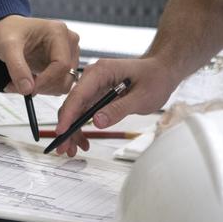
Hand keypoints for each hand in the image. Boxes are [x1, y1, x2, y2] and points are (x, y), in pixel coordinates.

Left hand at [0, 15, 80, 96]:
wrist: (7, 29)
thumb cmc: (8, 31)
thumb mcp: (7, 46)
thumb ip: (17, 67)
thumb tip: (27, 89)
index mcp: (58, 32)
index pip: (62, 64)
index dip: (47, 80)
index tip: (29, 89)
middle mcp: (68, 42)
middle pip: (66, 76)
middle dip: (43, 86)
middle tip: (21, 87)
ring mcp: (68, 54)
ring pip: (64, 83)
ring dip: (44, 89)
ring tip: (23, 83)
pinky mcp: (63, 64)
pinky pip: (59, 84)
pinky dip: (44, 88)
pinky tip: (30, 81)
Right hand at [49, 57, 179, 156]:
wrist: (161, 71)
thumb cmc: (154, 78)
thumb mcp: (141, 97)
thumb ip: (119, 109)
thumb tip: (96, 122)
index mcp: (101, 71)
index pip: (78, 94)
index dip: (68, 114)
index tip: (61, 132)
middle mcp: (93, 77)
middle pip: (73, 104)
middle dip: (67, 127)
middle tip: (65, 149)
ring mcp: (94, 86)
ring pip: (76, 110)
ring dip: (73, 130)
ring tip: (74, 150)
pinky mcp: (97, 94)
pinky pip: (85, 111)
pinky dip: (82, 126)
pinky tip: (84, 141)